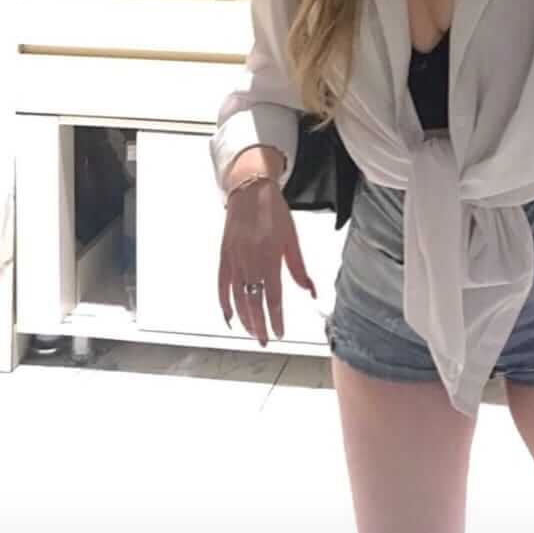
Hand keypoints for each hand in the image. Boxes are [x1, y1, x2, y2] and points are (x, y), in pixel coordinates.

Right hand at [218, 181, 316, 345]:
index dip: (276, 318)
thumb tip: (310, 292)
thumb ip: (299, 268)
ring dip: (244, 318)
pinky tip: (230, 317)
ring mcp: (234, 259)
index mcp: (269, 257)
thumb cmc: (274, 212)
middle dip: (259, 325)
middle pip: (253, 302)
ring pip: (236, 297)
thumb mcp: (292, 239)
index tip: (280, 333)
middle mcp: (250, 261)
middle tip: (264, 341)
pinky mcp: (224, 256)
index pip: (272, 297)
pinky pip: (222, 285)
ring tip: (252, 333)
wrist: (250, 191)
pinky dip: (224, 303)